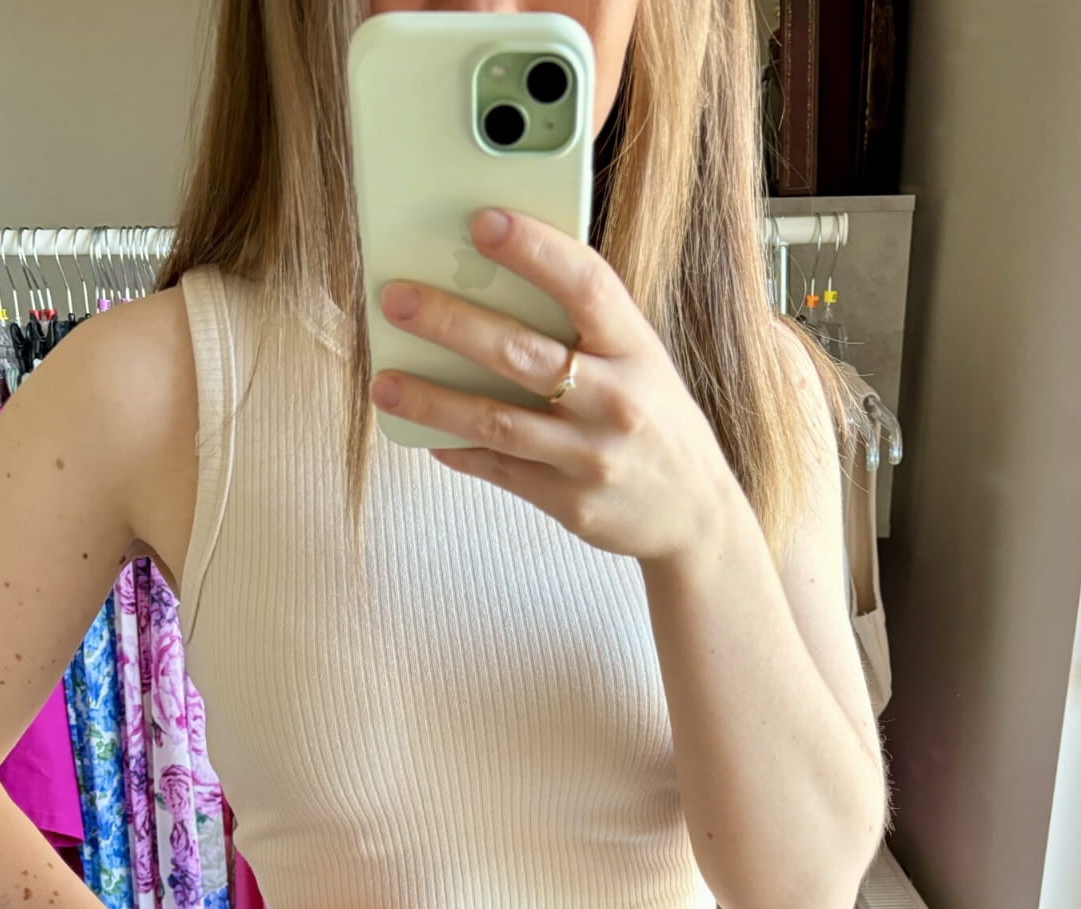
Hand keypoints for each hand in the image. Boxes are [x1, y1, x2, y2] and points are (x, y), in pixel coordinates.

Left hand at [371, 207, 744, 564]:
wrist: (695, 514)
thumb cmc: (654, 420)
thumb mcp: (641, 361)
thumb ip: (586, 326)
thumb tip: (496, 283)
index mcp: (636, 350)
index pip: (585, 285)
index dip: (534, 249)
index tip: (483, 221)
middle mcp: (616, 401)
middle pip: (522, 353)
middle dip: (452, 323)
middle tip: (397, 300)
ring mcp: (592, 457)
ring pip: (497, 421)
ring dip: (433, 401)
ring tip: (384, 384)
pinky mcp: (570, 502)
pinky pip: (500, 471)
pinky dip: (457, 450)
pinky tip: (424, 435)